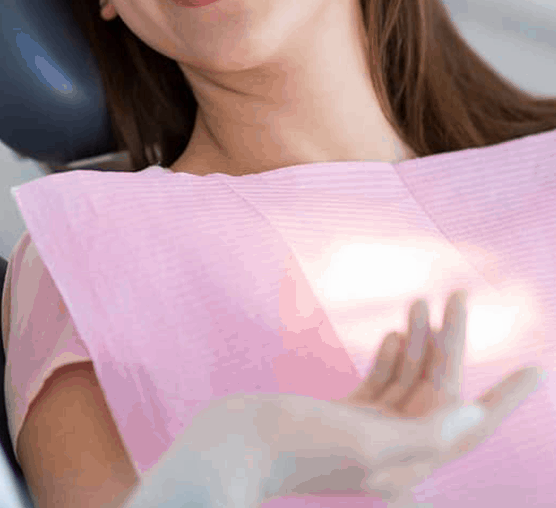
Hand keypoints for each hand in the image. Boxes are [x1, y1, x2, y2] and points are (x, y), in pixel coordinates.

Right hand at [142, 290, 541, 507]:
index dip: (506, 398)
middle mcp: (395, 451)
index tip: (536, 370)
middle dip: (452, 344)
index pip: (469, 425)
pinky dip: (393, 356)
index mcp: (408, 465)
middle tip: (461, 295)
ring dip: (421, 341)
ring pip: (408, 382)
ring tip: (427, 301)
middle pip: (437, 392)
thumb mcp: (365, 443)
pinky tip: (399, 333)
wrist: (235, 446)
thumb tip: (475, 415)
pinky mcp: (343, 417)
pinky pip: (381, 384)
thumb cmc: (296, 448)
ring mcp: (367, 433)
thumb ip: (424, 433)